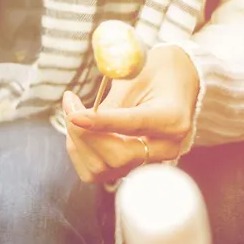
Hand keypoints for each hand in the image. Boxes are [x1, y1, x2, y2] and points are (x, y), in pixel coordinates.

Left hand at [63, 42, 201, 182]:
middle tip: (70, 103)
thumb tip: (78, 119)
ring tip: (75, 112)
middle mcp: (166, 147)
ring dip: (78, 141)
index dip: (100, 122)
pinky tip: (81, 129)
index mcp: (172, 118)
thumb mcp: (135, 75)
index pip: (133, 125)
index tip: (74, 115)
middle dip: (84, 133)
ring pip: (102, 167)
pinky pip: (96, 171)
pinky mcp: (131, 169)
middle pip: (117, 156)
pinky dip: (80, 151)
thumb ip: (111, 101)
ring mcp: (150, 163)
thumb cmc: (155, 72)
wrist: (173, 84)